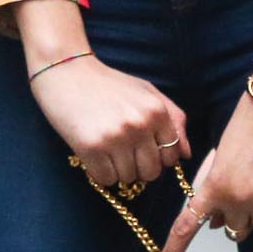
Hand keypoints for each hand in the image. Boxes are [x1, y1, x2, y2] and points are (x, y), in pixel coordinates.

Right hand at [17, 1, 188, 191]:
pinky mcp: (91, 147)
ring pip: (128, 178)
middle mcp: (139, 125)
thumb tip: (186, 154)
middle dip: (139, 167)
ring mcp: (116, 137)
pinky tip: (93, 154)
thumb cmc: (109, 84)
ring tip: (107, 149)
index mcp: (157, 111)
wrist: (66, 72)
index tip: (142, 149)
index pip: (172, 157)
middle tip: (123, 152)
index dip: (158, 158)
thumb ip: (174, 119)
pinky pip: (105, 179)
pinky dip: (99, 172)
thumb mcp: (147, 92)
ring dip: (118, 170)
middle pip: (152, 172)